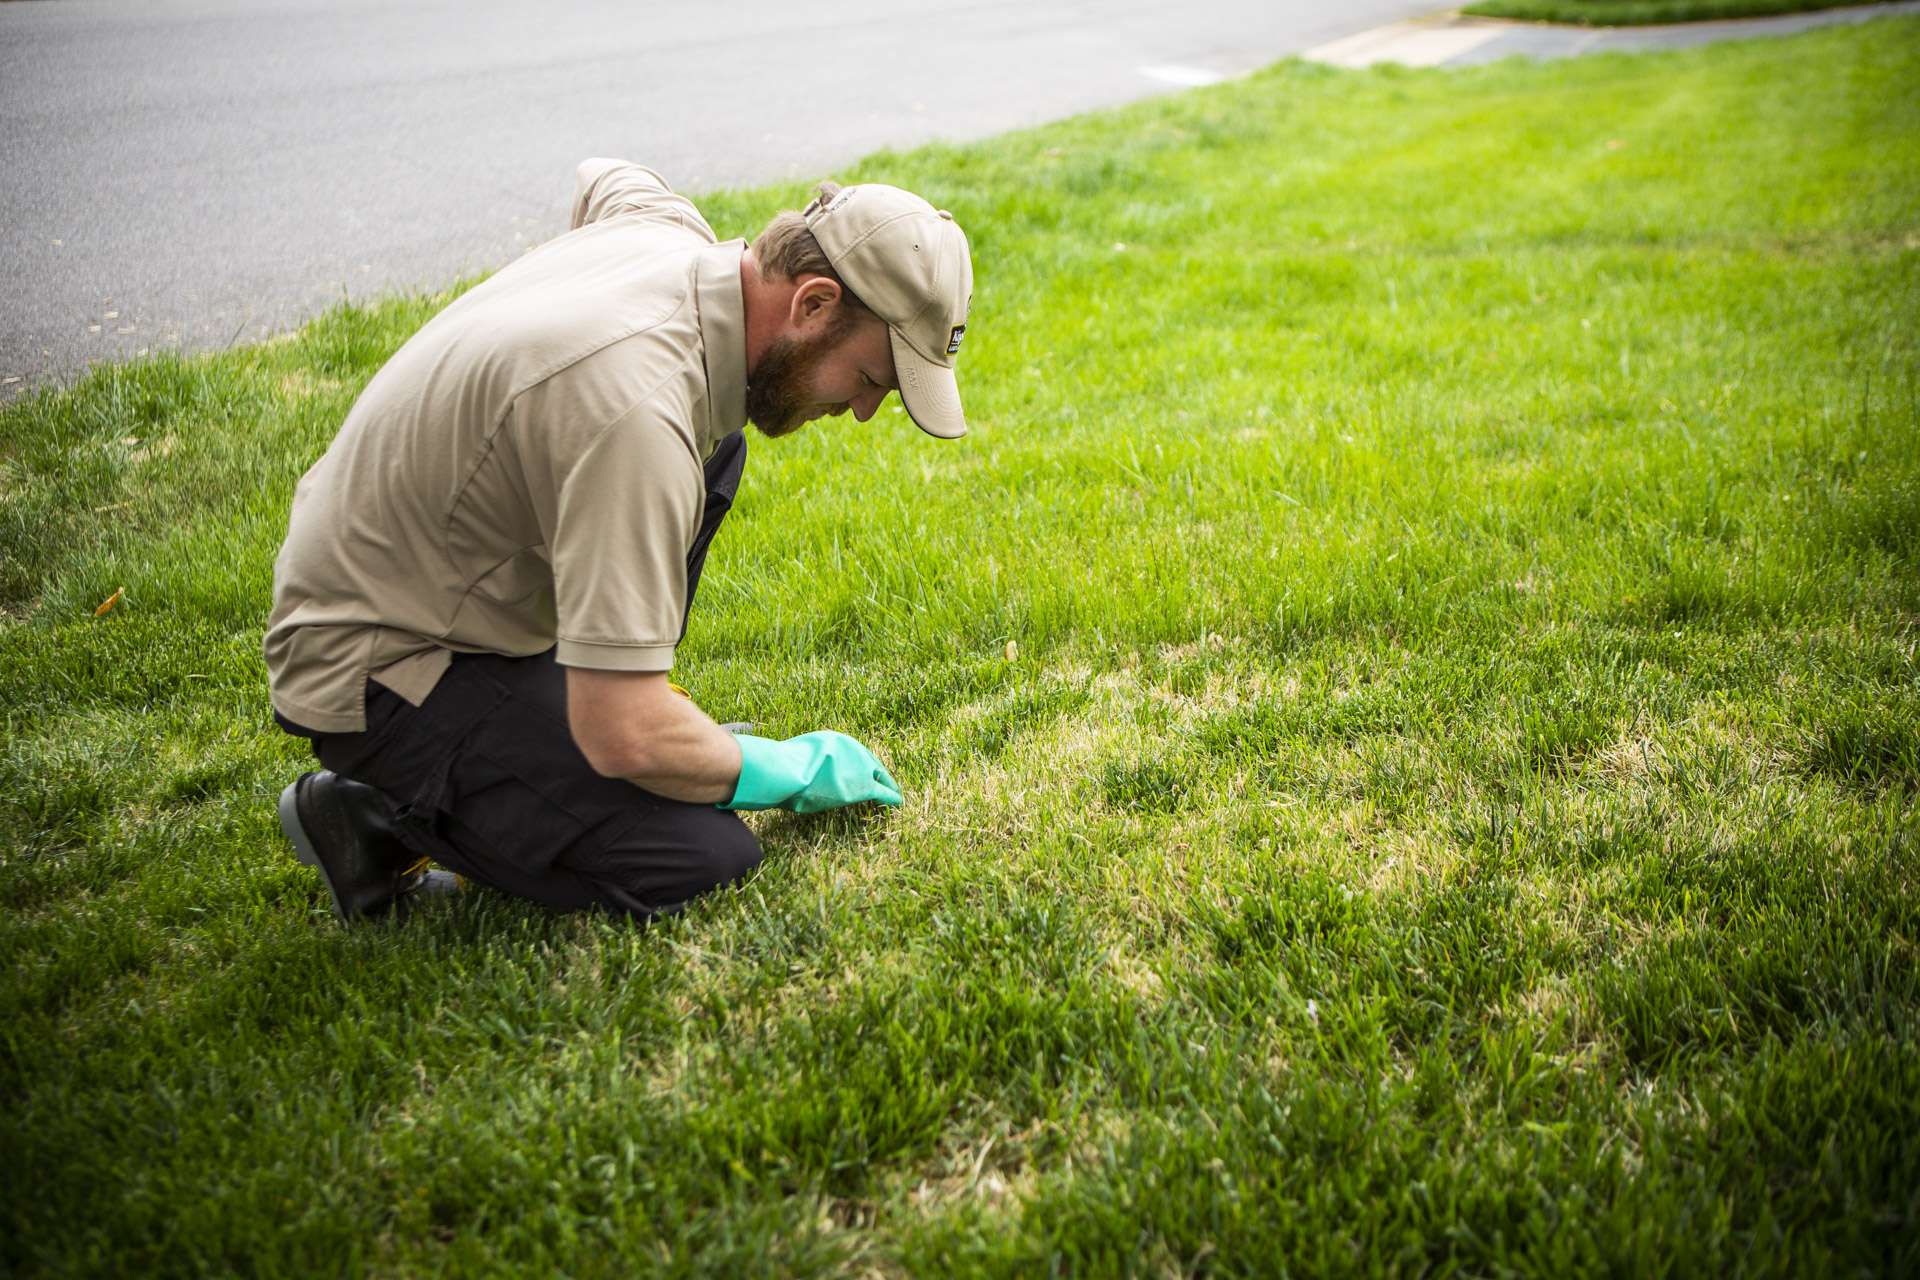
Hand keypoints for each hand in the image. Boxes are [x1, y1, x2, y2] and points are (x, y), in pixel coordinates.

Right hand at [721, 731, 903, 813]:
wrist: (787, 772)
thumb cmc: (784, 766)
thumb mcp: (799, 754)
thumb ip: (808, 760)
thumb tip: (795, 768)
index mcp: (838, 741)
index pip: (856, 755)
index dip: (862, 766)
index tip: (866, 773)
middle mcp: (852, 750)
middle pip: (871, 764)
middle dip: (878, 774)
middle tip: (886, 782)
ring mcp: (859, 767)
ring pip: (879, 777)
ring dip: (887, 786)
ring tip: (895, 794)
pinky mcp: (861, 787)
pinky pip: (882, 792)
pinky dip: (892, 797)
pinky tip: (899, 803)